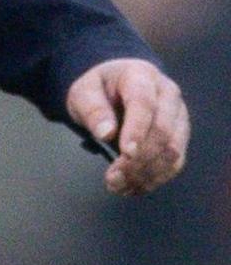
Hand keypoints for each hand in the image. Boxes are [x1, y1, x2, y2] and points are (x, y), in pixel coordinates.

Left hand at [67, 58, 189, 195]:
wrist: (115, 87)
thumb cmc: (98, 89)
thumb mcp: (84, 92)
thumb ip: (93, 109)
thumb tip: (106, 133)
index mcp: (141, 76)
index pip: (144, 104)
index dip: (137, 130)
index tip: (125, 154)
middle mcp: (168, 95)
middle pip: (162, 131)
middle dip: (138, 160)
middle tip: (112, 179)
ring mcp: (178, 117)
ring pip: (173, 150)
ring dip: (147, 173)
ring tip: (118, 186)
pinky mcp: (180, 137)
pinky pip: (175, 162)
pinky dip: (155, 178)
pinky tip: (133, 188)